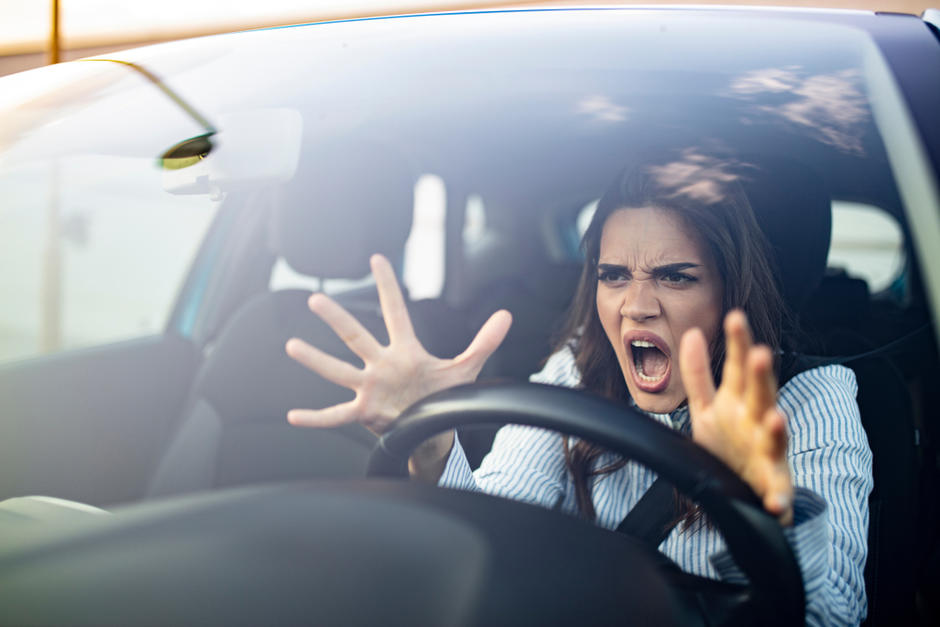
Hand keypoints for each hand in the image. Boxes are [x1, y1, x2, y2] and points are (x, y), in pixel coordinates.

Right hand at [285, 254, 511, 435]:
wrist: (432, 429)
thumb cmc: (443, 395)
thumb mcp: (466, 368)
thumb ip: (485, 341)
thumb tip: (507, 315)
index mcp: (405, 350)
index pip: (396, 312)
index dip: (389, 286)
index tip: (378, 259)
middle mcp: (382, 365)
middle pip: (357, 337)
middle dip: (338, 319)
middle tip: (317, 299)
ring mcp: (371, 388)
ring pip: (339, 371)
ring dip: (316, 360)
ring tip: (292, 345)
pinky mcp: (365, 412)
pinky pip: (335, 416)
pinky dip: (315, 418)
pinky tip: (293, 416)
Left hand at [679, 310, 793, 524]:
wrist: (743, 492)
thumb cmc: (728, 444)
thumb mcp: (707, 407)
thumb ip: (699, 373)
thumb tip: (690, 333)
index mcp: (739, 402)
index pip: (739, 368)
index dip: (738, 344)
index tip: (735, 317)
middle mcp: (756, 422)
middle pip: (761, 395)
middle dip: (762, 377)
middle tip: (760, 353)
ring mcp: (767, 453)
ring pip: (775, 438)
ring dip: (777, 429)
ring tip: (775, 418)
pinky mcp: (773, 486)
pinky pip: (779, 493)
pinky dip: (780, 498)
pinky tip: (777, 503)